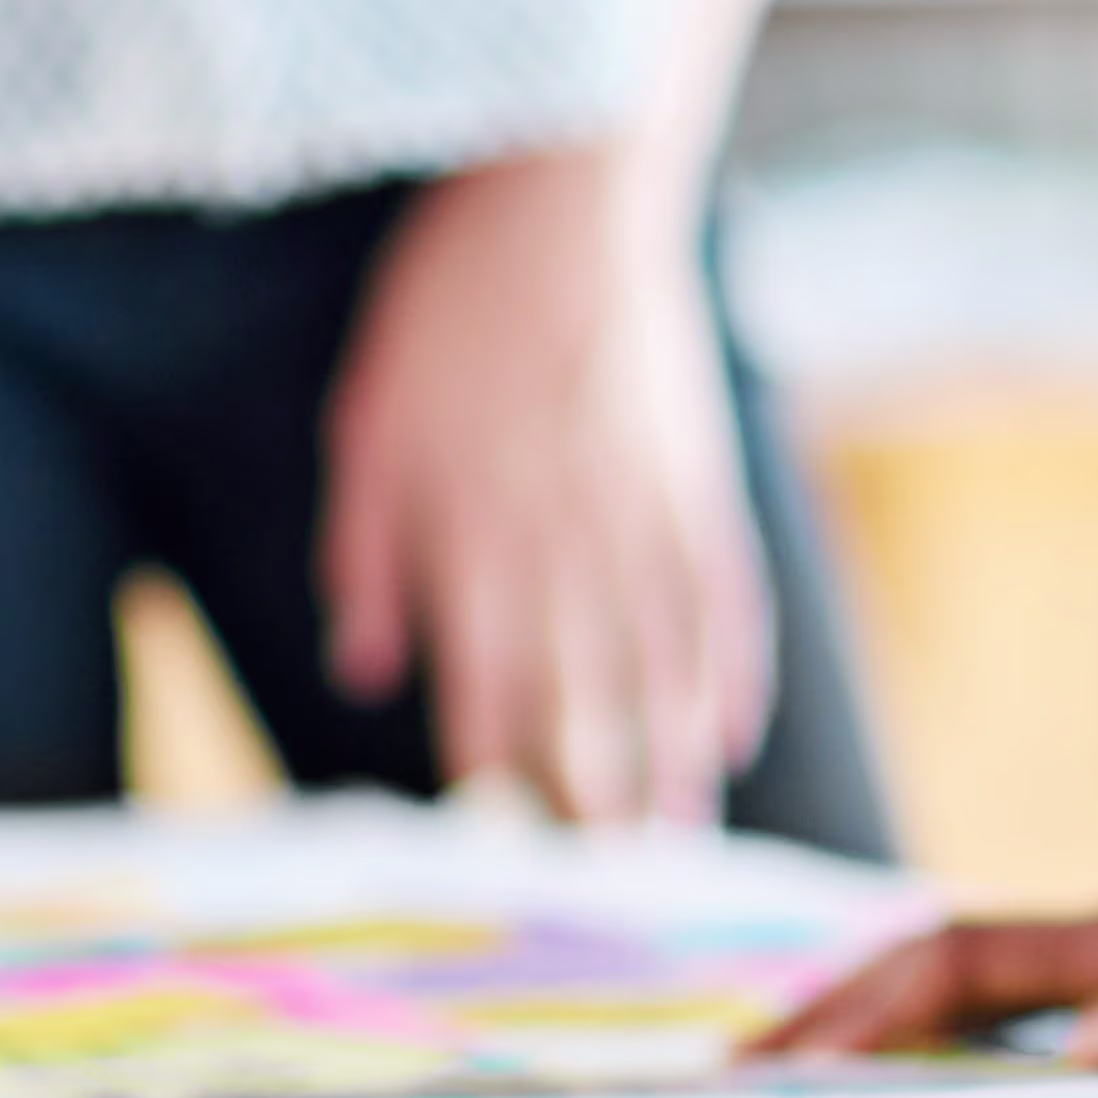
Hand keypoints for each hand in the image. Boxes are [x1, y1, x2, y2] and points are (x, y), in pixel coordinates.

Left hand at [317, 147, 774, 821]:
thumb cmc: (448, 311)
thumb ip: (368, 553)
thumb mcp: (369, 425)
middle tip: (616, 897)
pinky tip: (732, 728)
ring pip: (665, 667)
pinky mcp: (699, 476)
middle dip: (599, 806)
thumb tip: (365, 665)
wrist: (566, 200)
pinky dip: (732, 668)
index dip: (498, 782)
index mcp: (476, 540)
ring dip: (673, 763)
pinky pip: (726, 595)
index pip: (487, 696)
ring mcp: (646, 513)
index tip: (508, 862)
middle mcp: (567, 545)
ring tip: (683, 845)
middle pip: (589, 703)